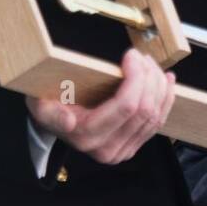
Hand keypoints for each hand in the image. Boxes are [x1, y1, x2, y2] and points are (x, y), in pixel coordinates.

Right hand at [26, 48, 174, 165]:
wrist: (54, 124)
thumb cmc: (50, 106)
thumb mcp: (40, 105)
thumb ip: (51, 114)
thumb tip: (69, 121)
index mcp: (87, 136)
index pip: (127, 106)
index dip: (136, 77)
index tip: (130, 54)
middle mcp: (108, 149)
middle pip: (145, 109)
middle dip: (149, 77)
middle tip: (141, 56)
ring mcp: (123, 150)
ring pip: (155, 115)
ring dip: (159, 85)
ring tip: (150, 64)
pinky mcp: (133, 146)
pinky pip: (158, 122)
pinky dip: (165, 99)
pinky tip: (166, 81)